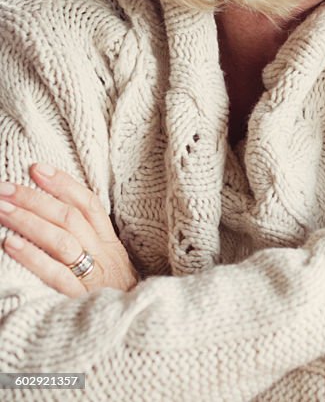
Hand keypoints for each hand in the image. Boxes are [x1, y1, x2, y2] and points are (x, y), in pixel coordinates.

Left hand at [0, 164, 138, 295]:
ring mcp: (95, 275)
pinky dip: (33, 257)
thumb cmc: (117, 295)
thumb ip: (90, 240)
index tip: (36, 168)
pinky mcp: (83, 298)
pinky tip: (10, 243)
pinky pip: (57, 274)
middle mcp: (104, 254)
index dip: (63, 184)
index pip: (89, 204)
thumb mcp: (111, 262)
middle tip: (3, 188)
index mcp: (111, 242)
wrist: (139, 327)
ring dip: (29, 221)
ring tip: (0, 209)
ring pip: (62, 240)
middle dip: (35, 199)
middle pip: (70, 218)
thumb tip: (55, 214)